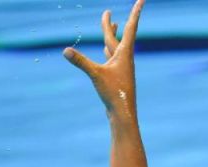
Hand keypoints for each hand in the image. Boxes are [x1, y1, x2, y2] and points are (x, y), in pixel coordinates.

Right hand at [63, 0, 144, 118]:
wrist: (123, 114)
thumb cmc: (114, 95)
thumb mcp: (96, 75)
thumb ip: (81, 62)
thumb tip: (65, 50)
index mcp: (124, 54)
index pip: (130, 28)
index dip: (135, 13)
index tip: (142, 0)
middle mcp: (125, 59)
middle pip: (118, 36)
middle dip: (111, 23)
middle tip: (107, 11)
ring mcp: (121, 68)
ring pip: (115, 46)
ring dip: (112, 34)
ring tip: (113, 23)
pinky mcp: (116, 77)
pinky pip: (112, 58)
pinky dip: (109, 50)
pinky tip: (107, 50)